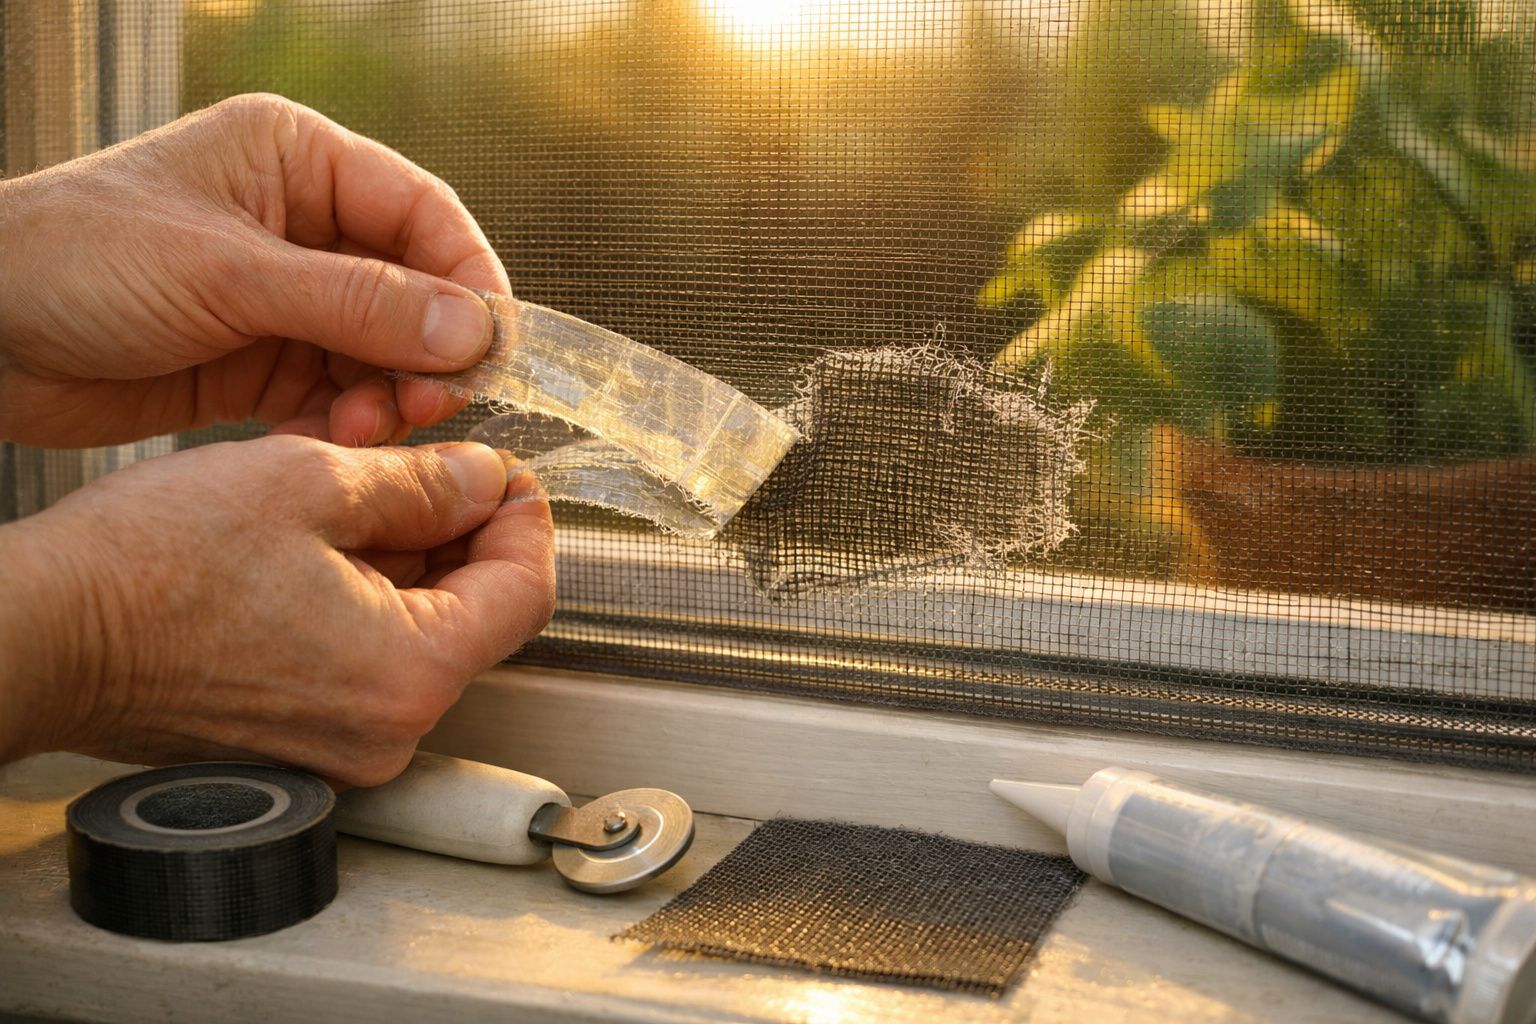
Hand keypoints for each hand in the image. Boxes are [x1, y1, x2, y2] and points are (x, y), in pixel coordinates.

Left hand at [0, 93, 504, 448]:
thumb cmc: (75, 262)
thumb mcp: (227, 274)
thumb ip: (357, 303)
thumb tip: (472, 330)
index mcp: (296, 160)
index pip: (422, 214)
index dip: (469, 281)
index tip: (492, 350)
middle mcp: (301, 225)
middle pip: (414, 292)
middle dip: (427, 355)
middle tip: (429, 409)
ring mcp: (284, 297)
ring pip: (381, 353)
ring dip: (387, 400)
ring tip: (363, 434)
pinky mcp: (261, 360)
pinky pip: (336, 394)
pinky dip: (345, 427)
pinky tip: (329, 446)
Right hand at [0, 437, 554, 785]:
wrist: (37, 634)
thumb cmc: (145, 570)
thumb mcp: (306, 483)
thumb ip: (420, 483)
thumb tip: (483, 479)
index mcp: (408, 675)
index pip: (526, 592)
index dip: (526, 517)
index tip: (510, 471)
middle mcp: (385, 730)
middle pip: (474, 615)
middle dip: (464, 531)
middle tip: (435, 464)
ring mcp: (339, 743)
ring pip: (418, 632)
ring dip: (409, 558)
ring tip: (363, 492)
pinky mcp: (296, 736)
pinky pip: (365, 657)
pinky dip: (364, 595)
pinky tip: (324, 540)